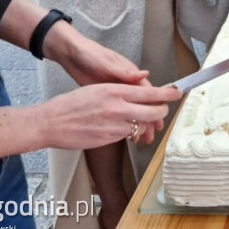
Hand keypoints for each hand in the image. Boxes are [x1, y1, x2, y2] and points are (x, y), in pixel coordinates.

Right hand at [40, 82, 181, 149]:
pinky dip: (131, 133)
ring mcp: (114, 125)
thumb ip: (120, 91)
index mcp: (115, 90)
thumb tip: (138, 92)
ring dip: (144, 125)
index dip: (167, 93)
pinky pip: (128, 135)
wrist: (51, 122)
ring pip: (142, 125)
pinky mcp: (109, 139)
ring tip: (137, 122)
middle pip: (153, 111)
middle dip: (161, 112)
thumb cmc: (71, 104)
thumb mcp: (98, 89)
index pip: (149, 92)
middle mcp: (117, 107)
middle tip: (162, 112)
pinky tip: (124, 130)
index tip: (177, 93)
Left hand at [47, 32, 169, 139]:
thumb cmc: (90, 55)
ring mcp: (115, 91)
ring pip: (131, 109)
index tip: (163, 113)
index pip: (147, 91)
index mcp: (129, 74)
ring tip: (143, 138)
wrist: (71, 55)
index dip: (156, 102)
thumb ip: (124, 71)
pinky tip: (125, 132)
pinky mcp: (105, 97)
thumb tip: (145, 74)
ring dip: (137, 122)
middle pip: (142, 102)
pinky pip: (119, 112)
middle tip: (155, 131)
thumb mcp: (107, 62)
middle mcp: (125, 83)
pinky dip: (123, 122)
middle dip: (150, 116)